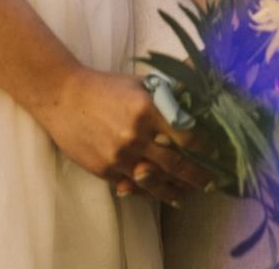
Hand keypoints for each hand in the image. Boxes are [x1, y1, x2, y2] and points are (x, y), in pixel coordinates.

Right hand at [32, 65, 210, 204]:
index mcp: (147, 109)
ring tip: (188, 194)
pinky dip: (148, 191)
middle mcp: (136, 136)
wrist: (64, 97)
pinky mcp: (106, 170)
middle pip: (177, 165)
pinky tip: (160, 193)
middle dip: (197, 176)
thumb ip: (165, 96)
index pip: (187, 136)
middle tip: (211, 182)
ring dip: (176, 191)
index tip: (214, 151)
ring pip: (156, 182)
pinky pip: (133, 187)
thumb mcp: (139, 84)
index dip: (204, 147)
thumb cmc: (105, 87)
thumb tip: (195, 98)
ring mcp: (120, 156)